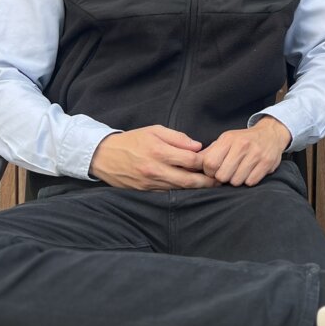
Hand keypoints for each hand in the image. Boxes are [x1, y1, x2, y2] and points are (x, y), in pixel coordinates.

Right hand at [90, 126, 213, 190]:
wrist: (104, 156)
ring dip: (195, 189)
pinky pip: (167, 194)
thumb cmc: (132, 140)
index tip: (214, 160)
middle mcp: (155, 170)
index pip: (190, 160)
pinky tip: (190, 190)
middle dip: (206, 182)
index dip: (205, 161)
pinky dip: (180, 192)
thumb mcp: (154, 131)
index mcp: (158, 152)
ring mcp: (150, 183)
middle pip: (188, 180)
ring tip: (210, 186)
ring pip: (179, 190)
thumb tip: (197, 146)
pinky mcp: (145, 192)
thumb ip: (177, 138)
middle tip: (220, 181)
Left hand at [200, 117, 291, 186]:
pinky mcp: (267, 163)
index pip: (209, 163)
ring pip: (236, 181)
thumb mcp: (225, 140)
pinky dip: (248, 181)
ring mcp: (255, 154)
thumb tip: (191, 165)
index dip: (210, 172)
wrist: (271, 134)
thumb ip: (209, 153)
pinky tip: (250, 172)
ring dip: (236, 180)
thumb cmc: (243, 140)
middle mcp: (242, 145)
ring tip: (240, 171)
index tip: (215, 170)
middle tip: (228, 172)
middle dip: (223, 178)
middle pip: (222, 175)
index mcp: (228, 139)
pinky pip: (250, 182)